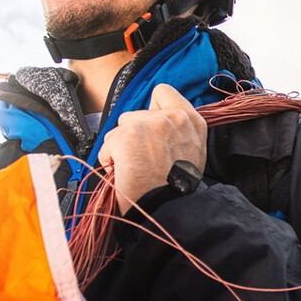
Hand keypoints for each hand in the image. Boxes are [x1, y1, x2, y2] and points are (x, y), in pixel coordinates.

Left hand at [96, 84, 206, 212]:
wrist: (170, 208)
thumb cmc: (178, 188)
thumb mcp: (192, 152)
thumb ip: (177, 131)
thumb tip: (152, 125)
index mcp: (192, 120)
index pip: (163, 92)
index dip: (151, 109)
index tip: (151, 129)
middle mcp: (173, 117)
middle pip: (135, 114)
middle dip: (133, 135)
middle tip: (144, 158)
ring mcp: (150, 124)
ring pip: (119, 128)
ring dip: (121, 148)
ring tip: (135, 168)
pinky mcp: (129, 136)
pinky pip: (108, 144)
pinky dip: (110, 160)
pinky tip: (124, 173)